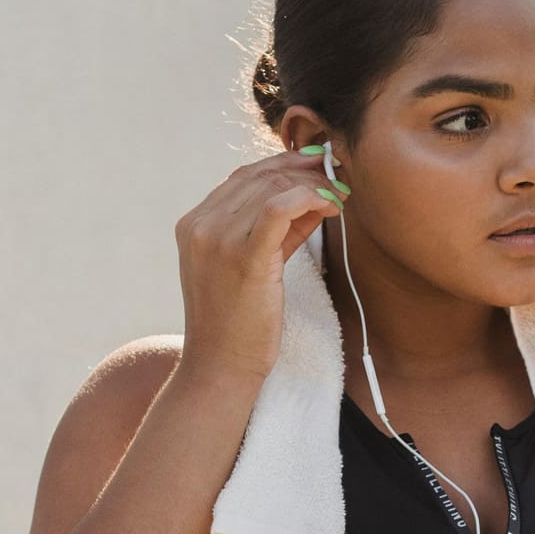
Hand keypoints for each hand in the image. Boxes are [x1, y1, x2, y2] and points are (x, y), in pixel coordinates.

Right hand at [175, 143, 348, 388]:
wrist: (220, 367)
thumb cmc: (237, 325)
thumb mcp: (251, 267)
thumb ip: (278, 232)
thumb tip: (314, 200)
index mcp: (194, 224)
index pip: (244, 177)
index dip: (285, 166)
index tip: (318, 170)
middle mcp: (201, 225)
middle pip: (260, 175)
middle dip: (304, 170)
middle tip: (338, 177)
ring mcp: (217, 239)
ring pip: (273, 187)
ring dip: (314, 186)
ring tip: (340, 197)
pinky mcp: (243, 257)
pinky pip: (279, 207)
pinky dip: (310, 197)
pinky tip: (332, 207)